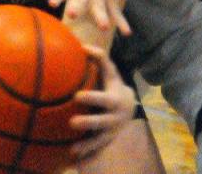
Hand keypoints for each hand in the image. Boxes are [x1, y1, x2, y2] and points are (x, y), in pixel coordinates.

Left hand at [70, 48, 136, 163]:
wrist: (129, 108)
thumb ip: (100, 59)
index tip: (77, 96)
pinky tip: (74, 157)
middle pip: (101, 121)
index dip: (92, 97)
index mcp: (114, 99)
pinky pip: (96, 148)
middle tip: (72, 122)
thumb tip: (82, 45)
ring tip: (72, 146)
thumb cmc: (112, 84)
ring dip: (86, 143)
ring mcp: (111, 130)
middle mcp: (114, 116)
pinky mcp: (106, 140)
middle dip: (88, 122)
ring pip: (99, 137)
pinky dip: (86, 153)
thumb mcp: (111, 72)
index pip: (103, 98)